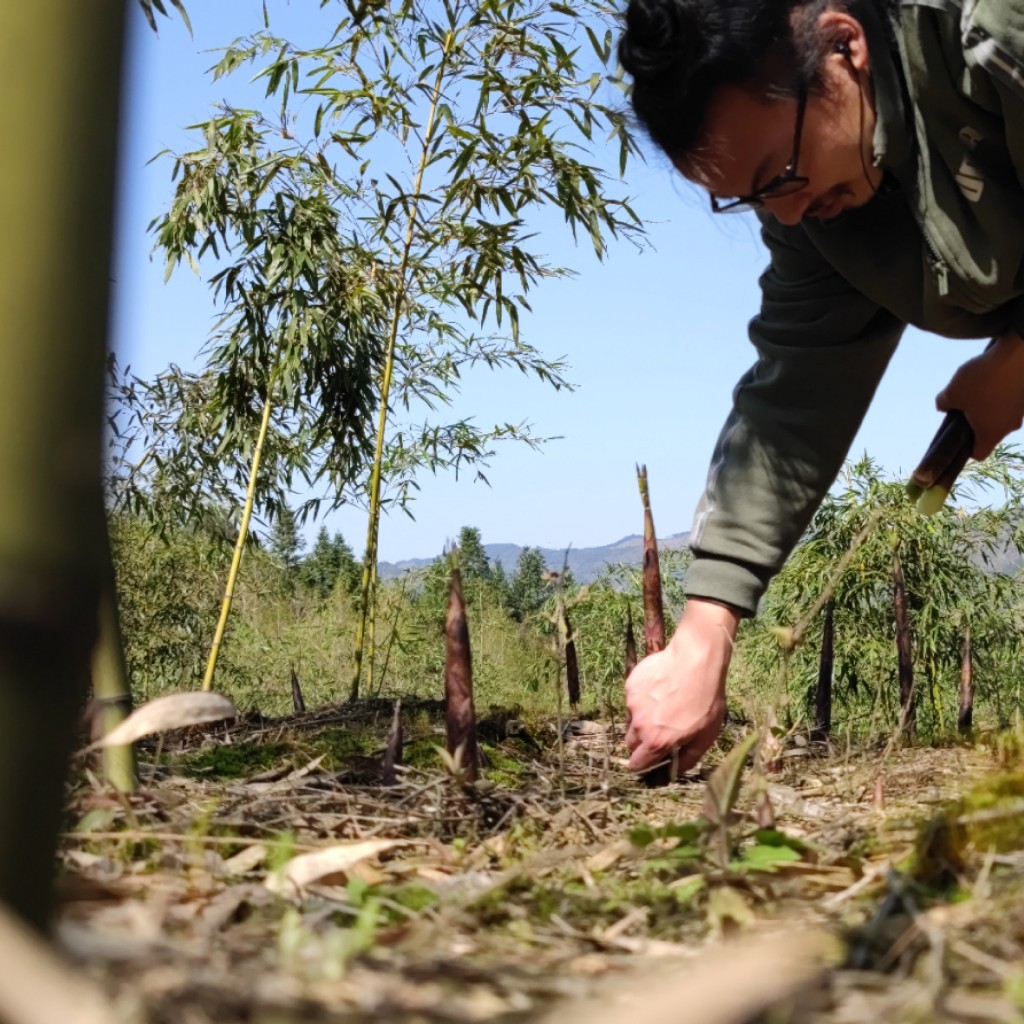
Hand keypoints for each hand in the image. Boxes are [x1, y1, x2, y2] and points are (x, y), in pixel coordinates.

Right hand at [625, 598, 739, 772]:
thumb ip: (688, 758)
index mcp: (656, 741)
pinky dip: (642, 699)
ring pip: (632, 719)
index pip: (636, 764)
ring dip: (642, 718)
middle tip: (660, 730)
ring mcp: (632, 703)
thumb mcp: (707, 735)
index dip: (642, 764)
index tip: (649, 759)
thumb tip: (674, 771)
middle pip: (630, 743)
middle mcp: (639, 725)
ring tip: (662, 705)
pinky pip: (633, 699)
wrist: (695, 659)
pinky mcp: (630, 685)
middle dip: (642, 742)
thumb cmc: (706, 699)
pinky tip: (660, 689)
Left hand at [937, 332, 1023, 458]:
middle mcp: (1010, 426)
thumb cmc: (983, 380)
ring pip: (1000, 414)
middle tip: (961, 406)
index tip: (956, 434)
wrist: (1020, 354)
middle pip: (989, 432)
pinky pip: (1009, 400)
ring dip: (987, 406)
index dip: (965, 448)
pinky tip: (990, 377)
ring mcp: (1022, 410)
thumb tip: (943, 406)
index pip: (979, 453)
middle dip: (973, 422)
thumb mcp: (952, 392)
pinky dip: (999, 393)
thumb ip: (943, 404)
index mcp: (991, 433)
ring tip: (975, 387)